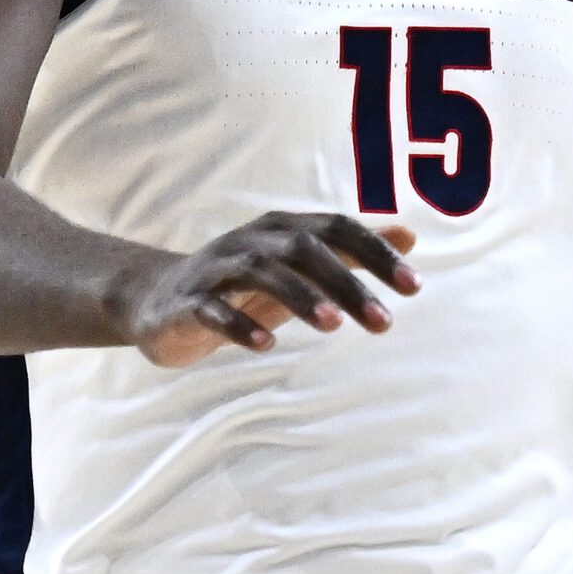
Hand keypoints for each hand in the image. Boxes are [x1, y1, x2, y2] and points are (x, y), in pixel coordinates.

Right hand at [113, 213, 421, 368]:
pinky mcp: (188, 302)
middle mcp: (252, 240)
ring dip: (299, 296)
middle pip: (304, 249)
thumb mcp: (301, 265)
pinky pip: (212, 309)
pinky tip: (265, 345)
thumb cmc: (244, 283)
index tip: (413, 287)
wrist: (159, 300)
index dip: (375, 252)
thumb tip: (411, 234)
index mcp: (283, 229)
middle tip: (384, 322)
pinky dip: (238, 325)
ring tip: (333, 325)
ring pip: (260, 273)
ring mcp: (217, 269)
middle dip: (346, 283)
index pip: (336, 228)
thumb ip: (351, 250)